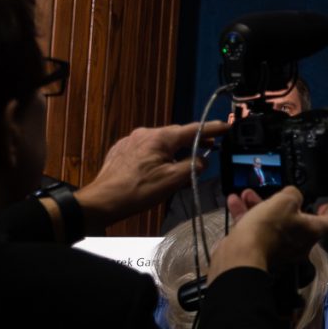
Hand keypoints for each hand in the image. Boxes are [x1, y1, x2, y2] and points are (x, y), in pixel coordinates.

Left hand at [77, 121, 226, 228]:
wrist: (101, 202)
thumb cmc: (136, 191)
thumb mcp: (172, 180)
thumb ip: (192, 167)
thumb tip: (202, 161)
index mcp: (160, 138)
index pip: (193, 129)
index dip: (213, 129)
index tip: (227, 127)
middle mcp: (145, 134)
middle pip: (176, 135)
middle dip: (193, 142)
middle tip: (209, 149)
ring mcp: (131, 141)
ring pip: (161, 143)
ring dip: (175, 150)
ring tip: (185, 162)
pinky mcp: (121, 151)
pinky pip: (147, 149)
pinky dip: (158, 155)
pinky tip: (159, 168)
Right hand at [212, 186, 327, 273]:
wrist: (242, 253)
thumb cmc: (270, 227)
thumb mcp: (285, 200)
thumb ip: (293, 194)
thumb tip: (292, 196)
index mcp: (312, 231)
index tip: (324, 205)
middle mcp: (299, 243)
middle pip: (297, 221)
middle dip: (283, 204)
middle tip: (276, 194)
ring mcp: (280, 249)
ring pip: (272, 223)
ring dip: (260, 206)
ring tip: (248, 194)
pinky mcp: (260, 251)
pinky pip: (257, 230)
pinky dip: (247, 215)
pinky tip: (235, 202)